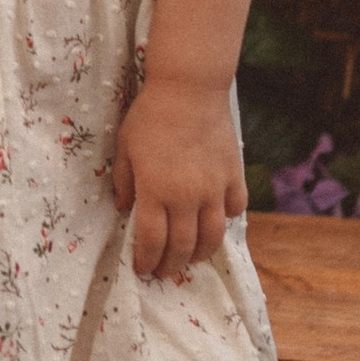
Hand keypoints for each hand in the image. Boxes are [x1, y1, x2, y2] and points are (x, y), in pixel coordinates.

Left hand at [113, 76, 247, 278]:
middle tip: (164, 271)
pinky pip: (235, 209)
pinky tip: (217, 221)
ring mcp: (214, 189)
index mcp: (156, 191)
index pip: (151, 241)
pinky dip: (227, 220)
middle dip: (171, 265)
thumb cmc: (151, 115)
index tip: (142, 270)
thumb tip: (123, 208)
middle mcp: (187, 197)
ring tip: (191, 258)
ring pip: (212, 236)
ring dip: (200, 253)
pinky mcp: (233, 176)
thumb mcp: (125, 147)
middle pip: (182, 246)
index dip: (146, 260)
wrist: (189, 89)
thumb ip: (124, 181)